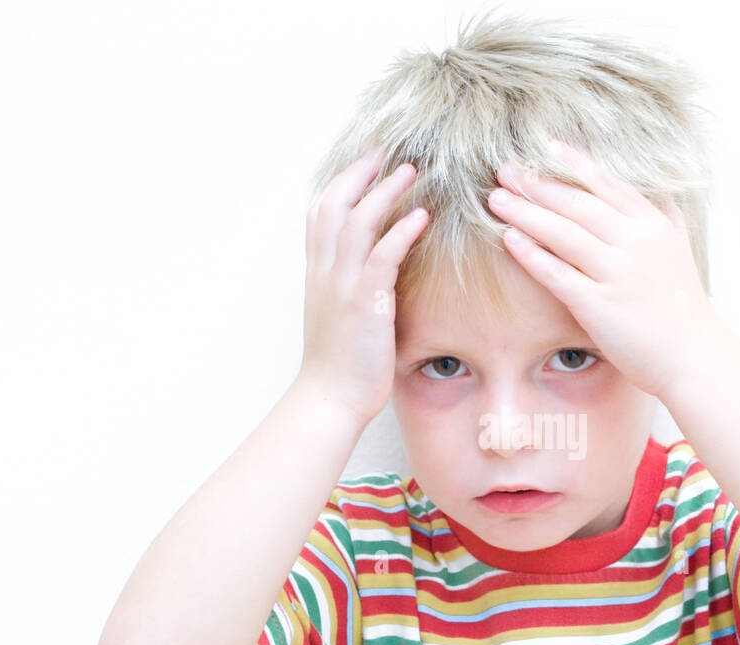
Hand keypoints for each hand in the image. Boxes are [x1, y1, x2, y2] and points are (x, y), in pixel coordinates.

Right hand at [299, 144, 428, 423]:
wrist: (329, 399)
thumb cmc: (341, 364)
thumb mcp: (341, 315)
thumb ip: (353, 286)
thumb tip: (376, 271)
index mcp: (318, 273)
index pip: (321, 212)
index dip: (342, 182)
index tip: (366, 162)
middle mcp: (325, 271)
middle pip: (334, 203)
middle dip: (360, 172)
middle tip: (387, 150)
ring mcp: (341, 285)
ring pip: (357, 221)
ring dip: (384, 191)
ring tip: (410, 170)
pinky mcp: (364, 303)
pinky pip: (382, 256)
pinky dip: (401, 231)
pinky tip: (422, 216)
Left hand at [486, 139, 724, 398]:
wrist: (694, 356)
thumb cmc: (682, 307)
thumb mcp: (679, 248)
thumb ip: (663, 216)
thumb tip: (651, 190)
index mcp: (654, 225)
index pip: (607, 185)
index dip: (573, 165)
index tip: (545, 148)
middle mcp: (636, 242)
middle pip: (578, 203)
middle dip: (538, 184)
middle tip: (506, 169)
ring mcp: (617, 273)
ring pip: (563, 233)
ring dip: (526, 212)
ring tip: (496, 198)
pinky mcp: (599, 305)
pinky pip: (557, 273)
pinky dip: (532, 254)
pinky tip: (509, 239)